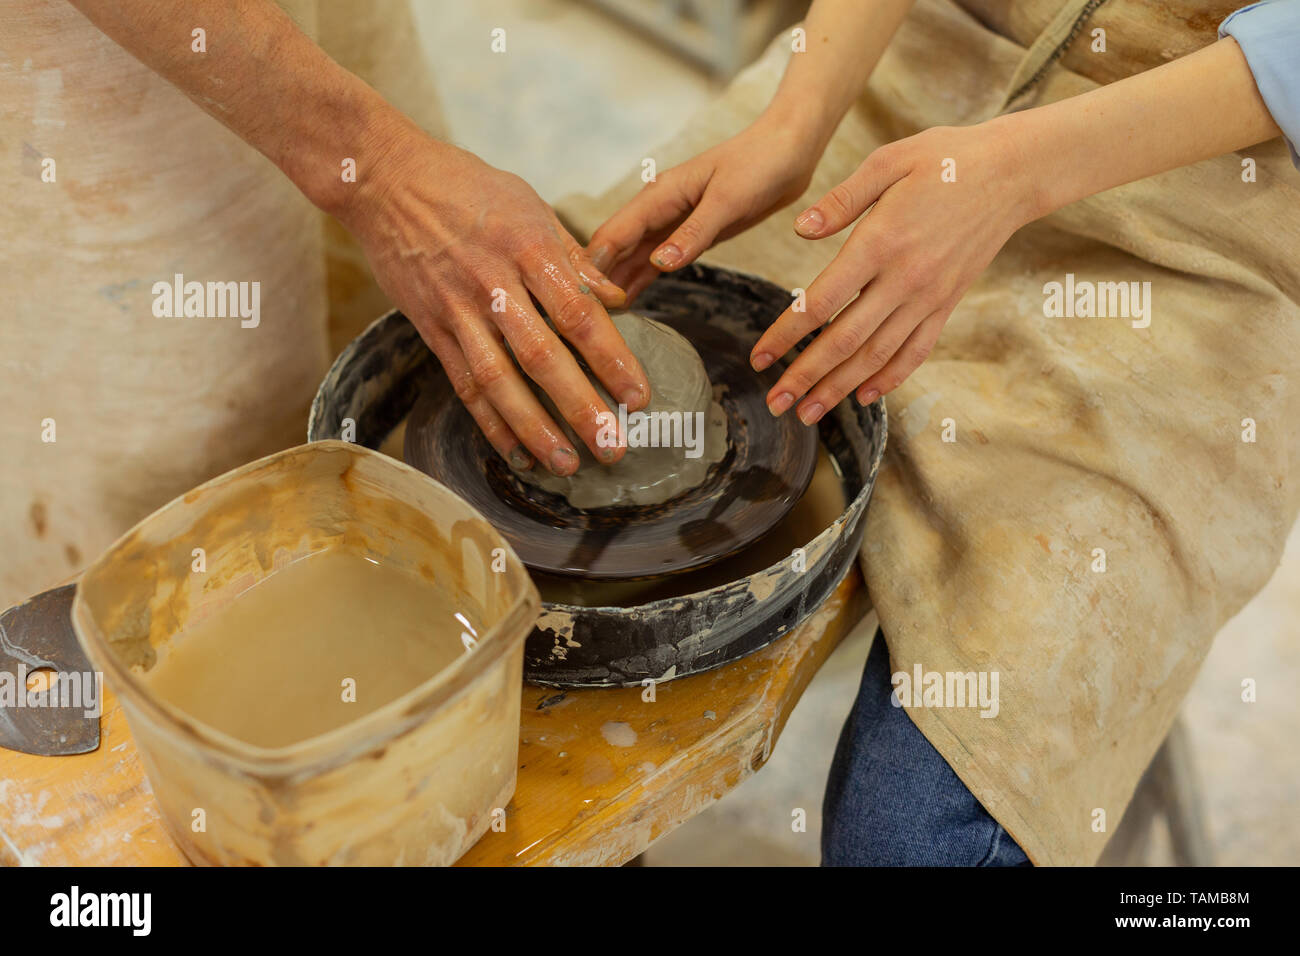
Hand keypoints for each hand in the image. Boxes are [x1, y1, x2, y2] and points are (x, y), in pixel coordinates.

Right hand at [343, 130, 649, 476]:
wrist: (384, 180)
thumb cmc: (467, 187)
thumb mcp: (529, 205)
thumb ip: (573, 258)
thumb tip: (618, 299)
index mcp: (529, 248)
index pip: (579, 314)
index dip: (612, 358)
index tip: (639, 395)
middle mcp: (493, 284)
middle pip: (542, 357)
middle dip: (581, 407)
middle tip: (613, 446)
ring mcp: (458, 310)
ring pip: (500, 381)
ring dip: (535, 428)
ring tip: (567, 463)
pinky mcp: (431, 328)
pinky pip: (464, 383)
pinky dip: (490, 422)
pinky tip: (517, 452)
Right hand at [587, 111, 824, 301]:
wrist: (787, 151)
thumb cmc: (759, 165)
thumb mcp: (728, 200)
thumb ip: (694, 234)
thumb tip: (661, 264)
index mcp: (659, 195)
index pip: (613, 234)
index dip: (595, 267)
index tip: (585, 301)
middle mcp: (656, 209)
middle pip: (615, 249)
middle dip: (597, 280)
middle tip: (583, 320)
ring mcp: (669, 223)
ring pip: (631, 258)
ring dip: (615, 284)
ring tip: (598, 321)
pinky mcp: (686, 234)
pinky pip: (653, 261)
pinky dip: (638, 280)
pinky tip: (625, 303)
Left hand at [753, 120, 1038, 423]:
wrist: (1013, 173)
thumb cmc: (946, 159)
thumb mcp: (889, 161)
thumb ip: (842, 199)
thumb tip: (800, 228)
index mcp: (880, 242)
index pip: (822, 301)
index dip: (787, 333)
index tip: (759, 357)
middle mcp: (904, 279)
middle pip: (845, 341)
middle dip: (805, 376)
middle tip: (774, 404)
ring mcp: (928, 297)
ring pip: (877, 355)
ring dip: (839, 389)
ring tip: (807, 414)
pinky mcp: (947, 304)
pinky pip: (915, 350)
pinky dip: (889, 378)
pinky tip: (863, 397)